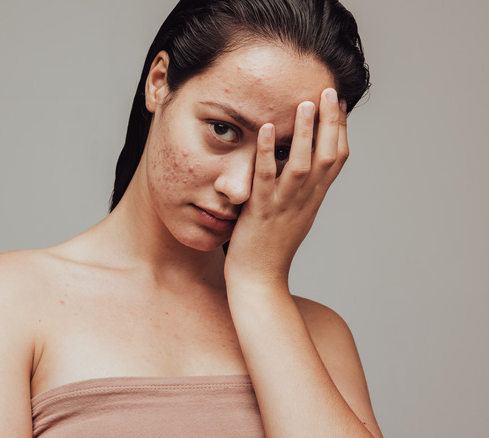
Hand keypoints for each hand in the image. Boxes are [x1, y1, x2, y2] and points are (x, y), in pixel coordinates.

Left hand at [224, 88, 347, 289]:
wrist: (260, 281)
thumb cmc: (270, 248)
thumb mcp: (292, 215)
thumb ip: (297, 191)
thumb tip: (298, 167)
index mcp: (314, 198)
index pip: (337, 159)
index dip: (340, 129)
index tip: (339, 102)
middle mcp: (305, 199)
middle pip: (328, 155)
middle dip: (330, 121)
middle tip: (329, 90)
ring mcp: (285, 204)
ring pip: (303, 163)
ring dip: (306, 132)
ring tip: (305, 101)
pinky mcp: (261, 210)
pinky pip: (266, 176)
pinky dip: (268, 151)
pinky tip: (267, 128)